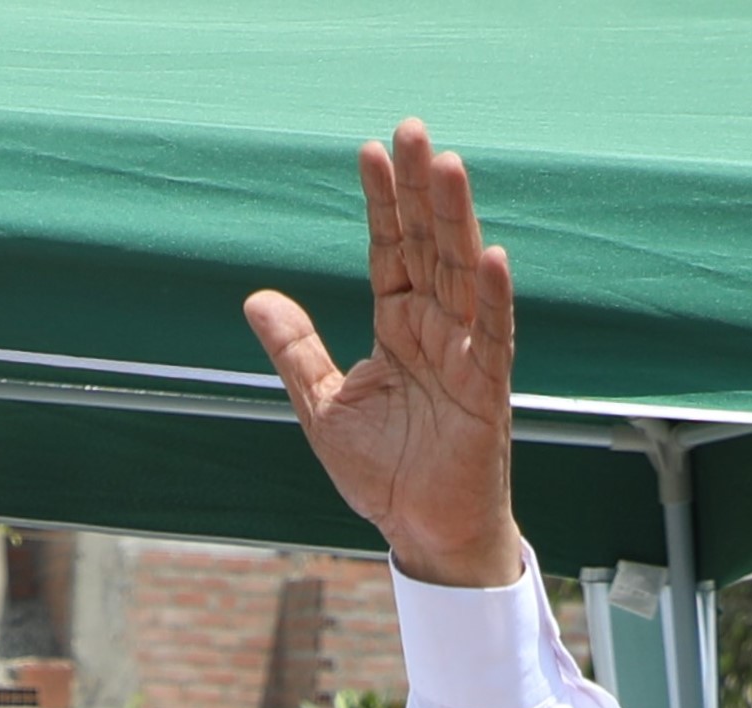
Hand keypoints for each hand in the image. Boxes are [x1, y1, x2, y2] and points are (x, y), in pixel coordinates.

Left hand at [248, 120, 523, 591]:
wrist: (422, 533)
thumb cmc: (383, 473)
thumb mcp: (322, 405)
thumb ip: (296, 350)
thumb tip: (256, 297)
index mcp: (398, 326)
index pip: (391, 250)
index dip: (382, 203)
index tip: (371, 151)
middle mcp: (436, 329)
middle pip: (430, 245)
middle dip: (422, 190)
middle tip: (414, 130)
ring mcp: (466, 356)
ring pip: (463, 275)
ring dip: (457, 221)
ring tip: (449, 167)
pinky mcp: (487, 392)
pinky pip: (494, 338)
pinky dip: (494, 299)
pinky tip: (490, 256)